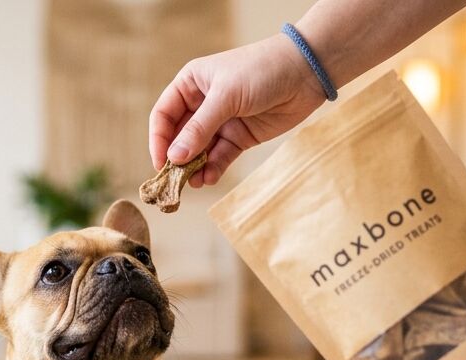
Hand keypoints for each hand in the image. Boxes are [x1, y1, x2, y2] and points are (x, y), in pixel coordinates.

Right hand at [149, 35, 323, 187]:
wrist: (306, 72)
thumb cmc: (261, 71)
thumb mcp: (226, 97)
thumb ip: (199, 129)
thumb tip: (175, 157)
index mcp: (191, 84)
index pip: (164, 115)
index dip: (159, 139)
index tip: (160, 162)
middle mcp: (202, 103)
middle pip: (179, 137)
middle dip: (176, 159)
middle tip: (173, 181)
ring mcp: (221, 122)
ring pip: (199, 150)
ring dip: (194, 168)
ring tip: (193, 183)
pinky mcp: (240, 137)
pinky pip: (220, 157)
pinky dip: (213, 169)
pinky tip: (208, 178)